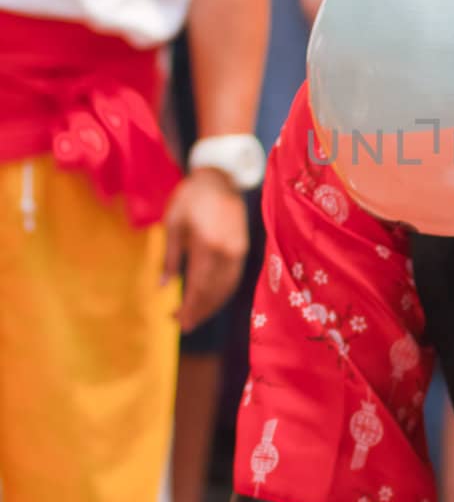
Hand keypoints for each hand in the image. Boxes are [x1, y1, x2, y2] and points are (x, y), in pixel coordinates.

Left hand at [163, 170, 248, 331]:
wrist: (220, 178)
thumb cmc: (190, 198)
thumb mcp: (173, 223)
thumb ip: (169, 256)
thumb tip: (163, 286)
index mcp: (206, 244)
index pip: (198, 285)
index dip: (189, 307)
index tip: (177, 321)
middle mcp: (227, 251)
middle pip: (213, 291)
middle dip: (198, 310)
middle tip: (181, 323)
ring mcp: (238, 251)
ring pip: (226, 288)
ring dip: (210, 306)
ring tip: (193, 316)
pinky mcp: (243, 250)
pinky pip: (233, 279)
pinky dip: (222, 294)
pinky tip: (209, 300)